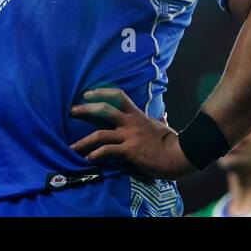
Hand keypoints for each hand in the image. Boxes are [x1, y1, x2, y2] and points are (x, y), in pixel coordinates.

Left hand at [70, 88, 194, 179]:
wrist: (178, 155)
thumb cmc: (170, 142)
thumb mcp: (162, 126)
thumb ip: (159, 119)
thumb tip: (163, 114)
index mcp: (137, 114)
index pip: (118, 95)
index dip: (102, 92)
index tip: (87, 94)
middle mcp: (131, 122)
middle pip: (105, 110)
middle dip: (86, 109)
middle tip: (72, 111)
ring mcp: (129, 136)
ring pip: (101, 134)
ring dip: (84, 140)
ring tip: (72, 147)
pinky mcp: (129, 151)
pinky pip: (108, 151)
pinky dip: (96, 154)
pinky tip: (88, 158)